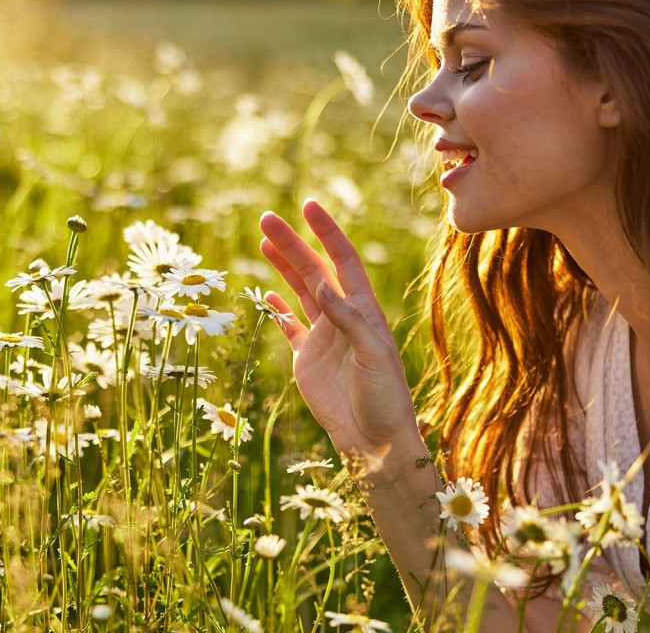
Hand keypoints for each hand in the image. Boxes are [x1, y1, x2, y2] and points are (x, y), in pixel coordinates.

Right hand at [259, 200, 422, 473]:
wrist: (375, 441)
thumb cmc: (385, 398)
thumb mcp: (373, 354)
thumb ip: (348, 318)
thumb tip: (322, 283)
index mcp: (364, 310)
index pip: (343, 260)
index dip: (326, 233)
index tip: (308, 207)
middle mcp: (343, 318)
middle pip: (314, 270)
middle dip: (292, 244)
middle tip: (267, 218)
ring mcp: (323, 338)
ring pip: (299, 292)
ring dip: (283, 266)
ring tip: (264, 241)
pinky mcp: (307, 360)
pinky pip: (289, 327)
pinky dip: (277, 309)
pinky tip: (266, 292)